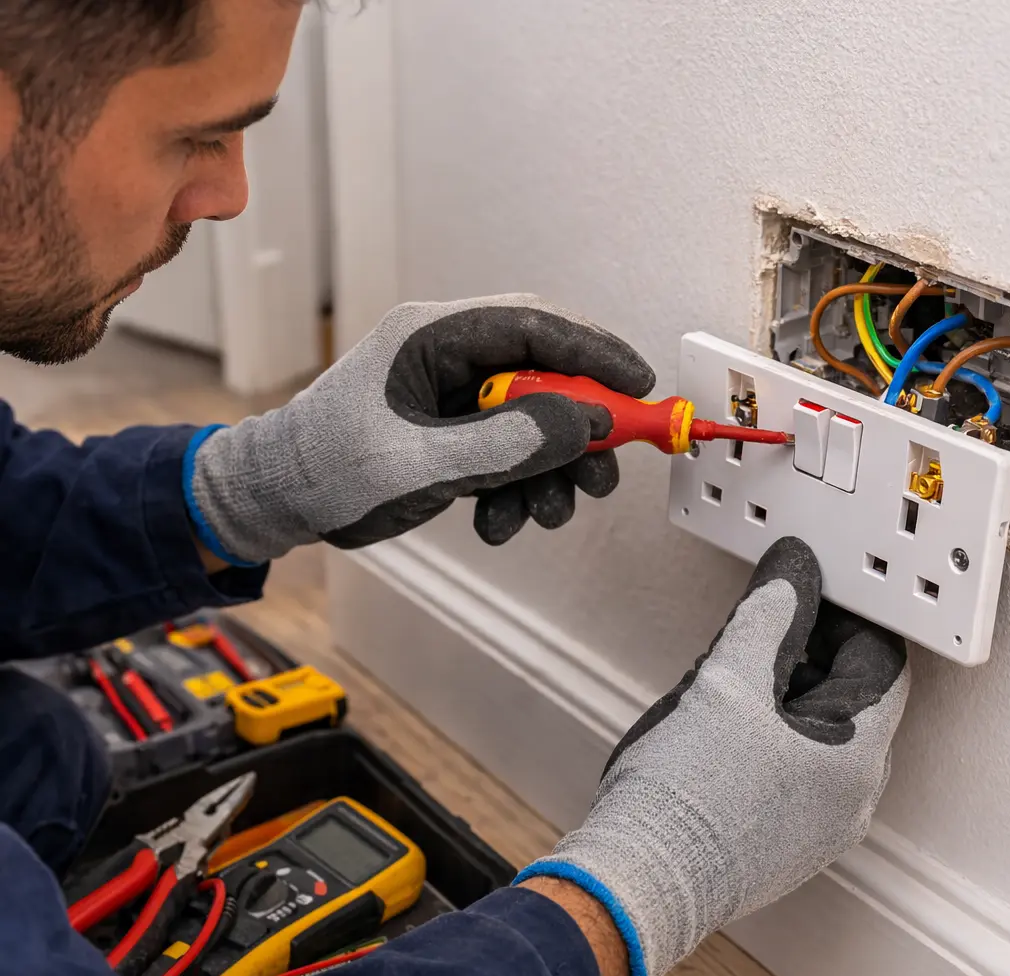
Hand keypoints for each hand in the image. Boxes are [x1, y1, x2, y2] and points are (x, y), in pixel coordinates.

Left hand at [185, 294, 653, 563]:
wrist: (279, 500)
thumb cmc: (325, 469)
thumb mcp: (418, 462)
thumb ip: (503, 443)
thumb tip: (581, 425)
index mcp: (431, 337)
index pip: (534, 326)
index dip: (594, 353)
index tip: (637, 389)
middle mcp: (447, 358)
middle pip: (543, 376)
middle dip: (578, 430)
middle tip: (600, 475)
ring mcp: (451, 397)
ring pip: (530, 420)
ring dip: (549, 471)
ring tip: (545, 514)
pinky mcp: (452, 432)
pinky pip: (506, 451)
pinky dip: (516, 488)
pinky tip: (499, 522)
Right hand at [516, 538, 909, 975]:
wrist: (639, 877)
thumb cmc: (682, 797)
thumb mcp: (725, 681)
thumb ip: (767, 616)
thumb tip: (790, 573)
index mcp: (857, 758)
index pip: (880, 660)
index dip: (842, 616)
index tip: (802, 592)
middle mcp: (851, 797)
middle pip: (846, 695)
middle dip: (802, 652)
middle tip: (752, 632)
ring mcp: (818, 823)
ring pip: (814, 729)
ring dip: (777, 691)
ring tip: (723, 683)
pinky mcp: (783, 837)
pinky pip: (792, 765)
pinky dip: (765, 732)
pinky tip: (718, 727)